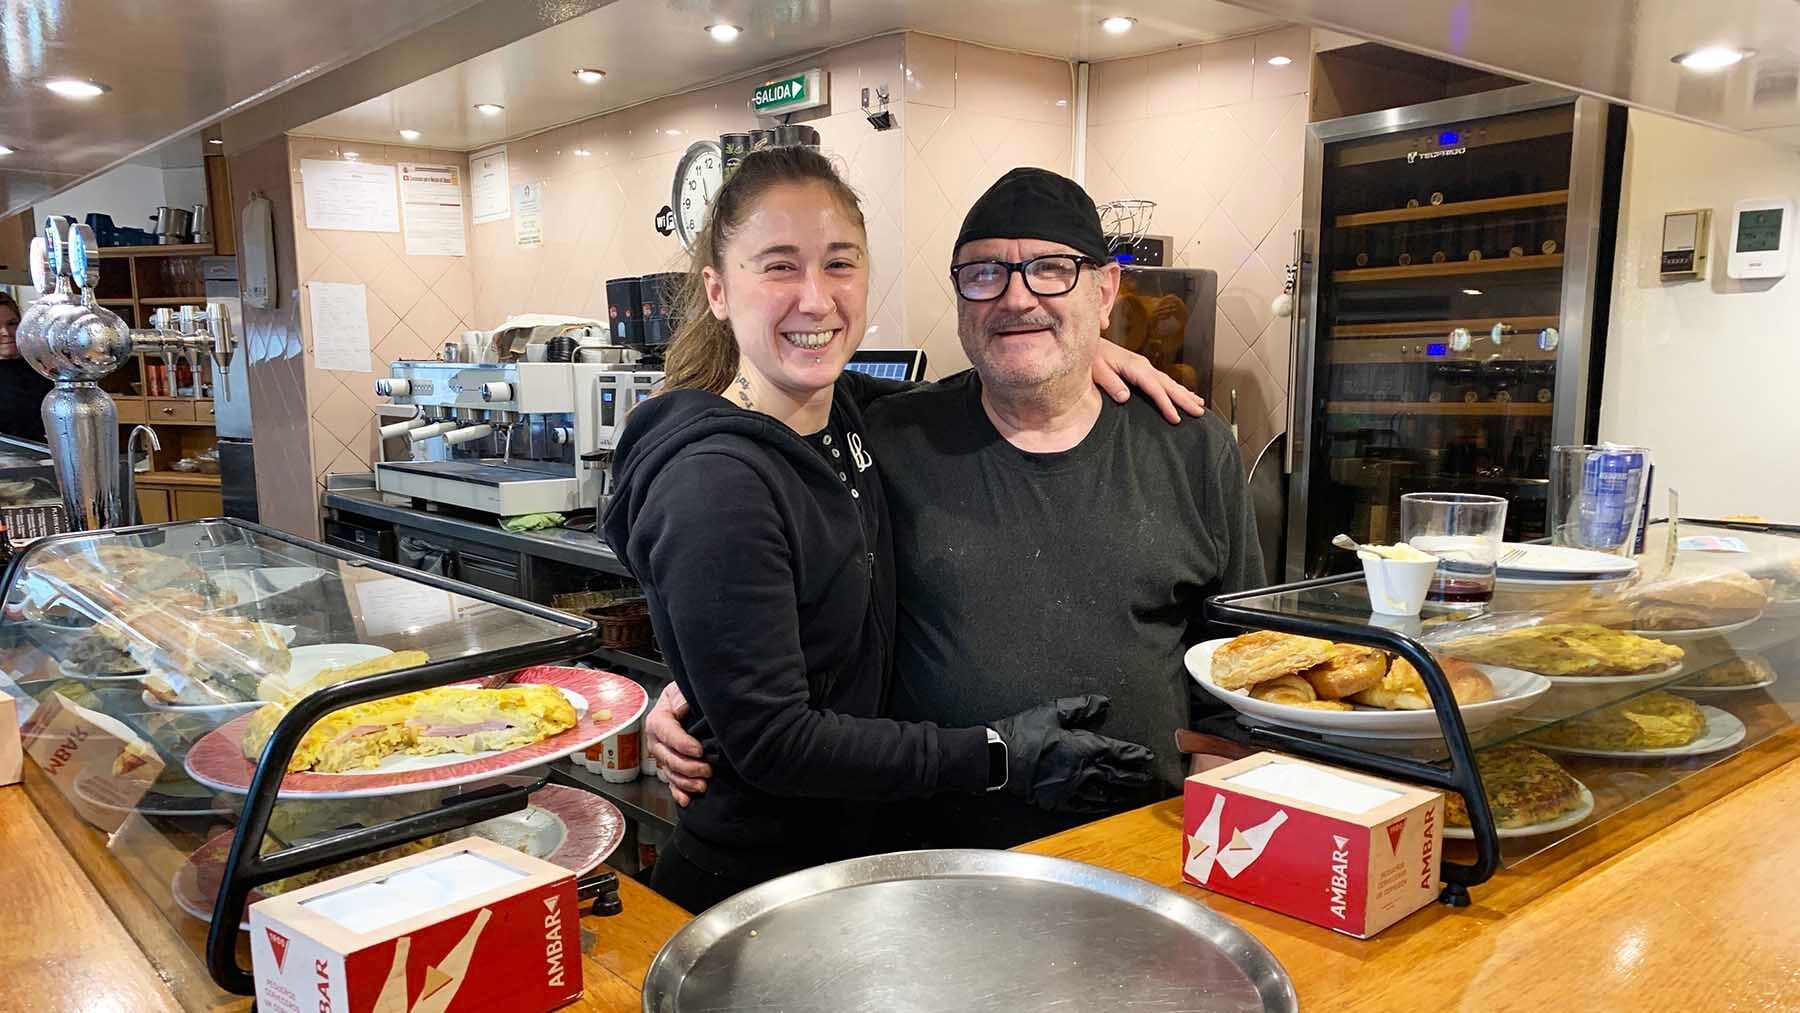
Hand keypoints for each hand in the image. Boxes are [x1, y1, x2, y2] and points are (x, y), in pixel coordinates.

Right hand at [645, 682, 709, 806]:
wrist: (686, 702)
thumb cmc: (684, 694)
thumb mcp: (682, 689)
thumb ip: (682, 698)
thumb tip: (683, 707)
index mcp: (657, 720)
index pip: (667, 733)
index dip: (682, 743)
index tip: (699, 750)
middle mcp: (656, 740)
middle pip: (667, 757)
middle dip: (687, 767)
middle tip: (707, 770)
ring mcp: (663, 756)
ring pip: (670, 773)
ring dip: (685, 782)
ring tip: (702, 785)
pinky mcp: (671, 766)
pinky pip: (672, 783)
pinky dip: (679, 793)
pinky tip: (686, 800)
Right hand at [990, 694, 1155, 813]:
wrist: (1000, 759)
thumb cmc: (1024, 733)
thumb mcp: (1053, 712)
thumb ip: (1081, 707)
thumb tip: (1103, 703)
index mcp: (1085, 747)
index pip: (1119, 752)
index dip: (1135, 755)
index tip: (1148, 757)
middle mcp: (1084, 770)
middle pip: (1117, 775)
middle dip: (1135, 776)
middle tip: (1147, 778)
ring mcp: (1073, 788)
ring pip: (1105, 793)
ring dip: (1121, 792)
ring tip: (1132, 793)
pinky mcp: (1059, 800)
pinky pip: (1086, 805)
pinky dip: (1099, 805)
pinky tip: (1105, 805)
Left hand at [1092, 341, 1205, 423]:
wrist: (1086, 343)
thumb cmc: (1090, 357)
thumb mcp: (1097, 370)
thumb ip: (1111, 383)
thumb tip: (1125, 397)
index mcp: (1135, 367)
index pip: (1155, 388)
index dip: (1166, 404)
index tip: (1176, 418)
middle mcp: (1143, 366)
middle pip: (1168, 385)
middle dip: (1185, 399)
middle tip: (1199, 413)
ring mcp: (1144, 366)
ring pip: (1170, 382)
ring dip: (1185, 394)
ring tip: (1199, 405)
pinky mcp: (1141, 369)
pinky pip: (1163, 381)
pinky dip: (1176, 389)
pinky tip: (1184, 394)